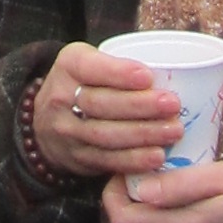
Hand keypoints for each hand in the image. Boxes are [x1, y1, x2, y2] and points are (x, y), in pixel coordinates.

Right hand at [30, 41, 186, 180]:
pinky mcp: (78, 158)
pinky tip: (157, 157)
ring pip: (106, 135)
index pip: (90, 67)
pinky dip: (134, 160)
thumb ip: (119, 64)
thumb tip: (176, 71)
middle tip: (173, 105)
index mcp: (68, 65)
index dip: (119, 73)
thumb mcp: (90, 62)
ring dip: (143, 135)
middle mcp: (61, 97)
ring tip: (174, 131)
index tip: (148, 76)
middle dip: (140, 106)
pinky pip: (107, 160)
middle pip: (101, 104)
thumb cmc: (85, 84)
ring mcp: (68, 131)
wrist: (46, 122)